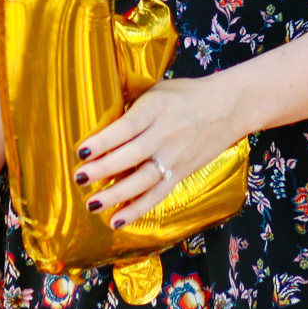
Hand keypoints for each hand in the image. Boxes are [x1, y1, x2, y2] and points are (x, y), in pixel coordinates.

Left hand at [72, 75, 243, 228]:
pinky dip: (137, 209)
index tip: (82, 150)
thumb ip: (131, 103)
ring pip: (144, 180)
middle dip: (104, 168)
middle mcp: (166, 133)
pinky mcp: (181, 173)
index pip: (127, 126)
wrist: (228, 108)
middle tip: (79, 177)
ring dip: (117, 194)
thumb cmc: (185, 95)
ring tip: (92, 203)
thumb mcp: (157, 89)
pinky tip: (117, 220)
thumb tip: (98, 116)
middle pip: (132, 155)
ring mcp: (175, 156)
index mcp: (156, 108)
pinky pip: (158, 194)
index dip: (104, 140)